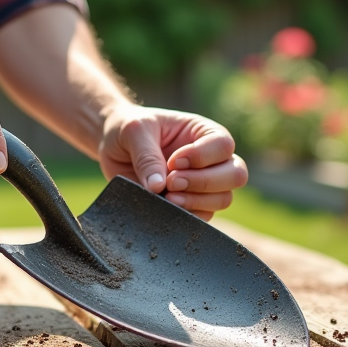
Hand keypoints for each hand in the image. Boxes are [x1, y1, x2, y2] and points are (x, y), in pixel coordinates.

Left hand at [98, 105, 247, 220]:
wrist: (112, 148)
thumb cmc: (127, 130)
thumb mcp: (134, 132)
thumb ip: (147, 156)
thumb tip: (158, 187)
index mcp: (203, 132)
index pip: (223, 145)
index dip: (201, 157)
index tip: (172, 161)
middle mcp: (211, 158)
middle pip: (235, 175)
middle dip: (203, 182)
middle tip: (171, 182)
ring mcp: (204, 183)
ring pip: (223, 199)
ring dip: (196, 201)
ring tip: (167, 197)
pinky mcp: (191, 204)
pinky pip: (203, 217)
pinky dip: (187, 215)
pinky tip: (165, 206)